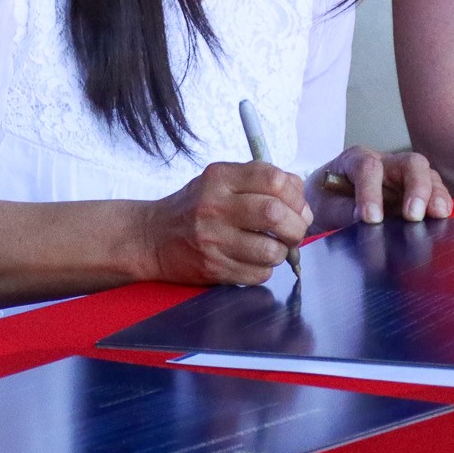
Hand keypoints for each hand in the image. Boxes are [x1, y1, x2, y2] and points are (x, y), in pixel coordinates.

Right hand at [139, 161, 311, 286]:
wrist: (151, 238)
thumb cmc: (194, 208)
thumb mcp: (219, 181)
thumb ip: (259, 181)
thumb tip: (302, 202)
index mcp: (220, 178)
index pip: (274, 179)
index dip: (296, 195)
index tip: (298, 207)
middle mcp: (215, 206)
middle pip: (276, 214)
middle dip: (296, 227)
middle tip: (294, 232)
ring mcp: (213, 240)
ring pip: (271, 250)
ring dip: (282, 252)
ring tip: (272, 248)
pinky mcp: (213, 268)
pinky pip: (258, 274)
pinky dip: (264, 269)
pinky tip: (252, 261)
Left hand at [311, 145, 453, 229]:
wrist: (325, 201)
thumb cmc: (324, 200)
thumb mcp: (323, 206)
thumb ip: (343, 211)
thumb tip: (365, 220)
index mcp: (355, 160)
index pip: (368, 167)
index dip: (371, 192)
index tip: (371, 219)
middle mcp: (384, 162)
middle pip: (409, 163)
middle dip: (416, 187)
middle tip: (413, 215)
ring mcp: (403, 176)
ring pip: (427, 175)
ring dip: (435, 194)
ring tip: (438, 214)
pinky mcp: (415, 191)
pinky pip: (434, 191)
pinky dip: (440, 202)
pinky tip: (442, 217)